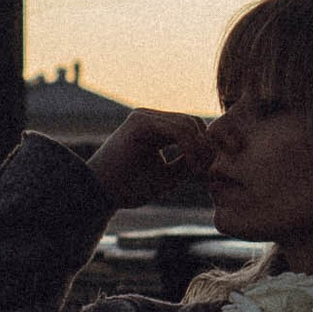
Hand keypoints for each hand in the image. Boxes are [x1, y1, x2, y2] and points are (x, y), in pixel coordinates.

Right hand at [88, 105, 215, 201]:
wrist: (100, 194)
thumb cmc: (129, 188)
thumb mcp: (168, 176)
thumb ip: (188, 163)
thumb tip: (212, 154)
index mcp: (155, 128)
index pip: (191, 127)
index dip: (205, 146)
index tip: (207, 171)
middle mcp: (149, 118)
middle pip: (193, 121)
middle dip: (206, 145)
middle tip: (205, 171)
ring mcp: (144, 117)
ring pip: (187, 123)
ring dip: (199, 148)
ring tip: (196, 171)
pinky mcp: (140, 122)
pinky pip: (176, 129)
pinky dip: (190, 147)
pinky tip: (190, 166)